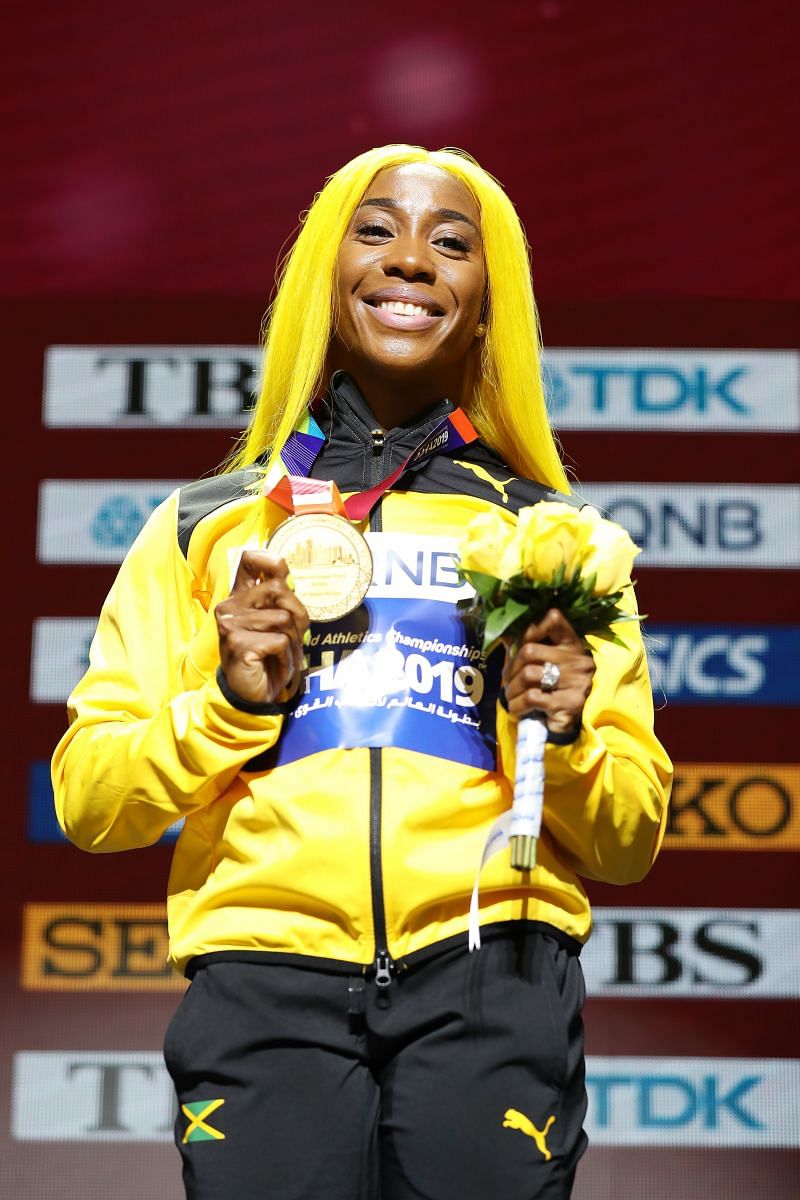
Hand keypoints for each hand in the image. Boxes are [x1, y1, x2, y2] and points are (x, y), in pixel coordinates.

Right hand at [215, 551, 309, 704]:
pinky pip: (279, 641)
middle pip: (279, 591)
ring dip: (293, 642)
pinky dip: (286, 657)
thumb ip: (280, 601)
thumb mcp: (276, 624)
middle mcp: (230, 606)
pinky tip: (276, 665)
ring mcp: (230, 624)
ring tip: (283, 655)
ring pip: (283, 618)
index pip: (249, 561)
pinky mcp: (237, 643)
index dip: (270, 559)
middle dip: (298, 615)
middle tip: (294, 637)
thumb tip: (290, 581)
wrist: (250, 695)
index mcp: (239, 597)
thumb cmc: (266, 657)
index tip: (284, 578)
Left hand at [502, 609, 594, 734]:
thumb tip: (502, 632)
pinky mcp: (569, 704)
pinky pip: (532, 698)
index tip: (518, 644)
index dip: (529, 628)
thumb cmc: (553, 687)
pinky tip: (516, 709)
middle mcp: (578, 660)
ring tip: (510, 696)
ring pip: (528, 674)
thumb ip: (525, 646)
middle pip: (530, 650)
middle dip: (511, 667)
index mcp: (571, 644)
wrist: (573, 722)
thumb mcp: (544, 663)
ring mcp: (576, 682)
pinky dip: (517, 705)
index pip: (553, 619)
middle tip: (506, 680)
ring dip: (512, 688)